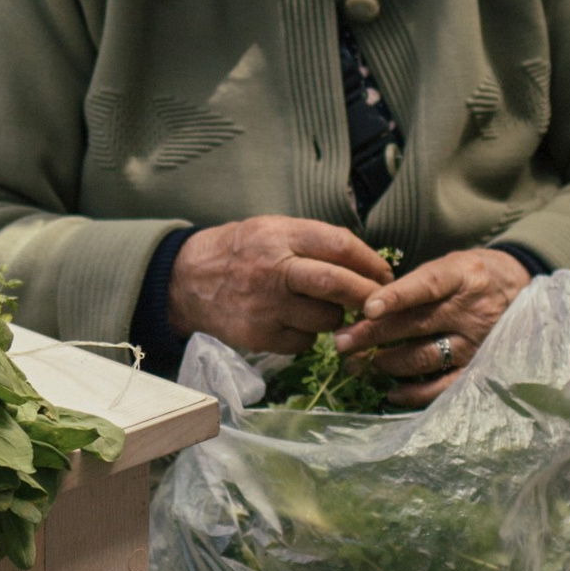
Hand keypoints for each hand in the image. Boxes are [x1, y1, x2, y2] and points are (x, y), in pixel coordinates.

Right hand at [167, 215, 396, 356]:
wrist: (185, 280)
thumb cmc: (241, 252)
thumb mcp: (272, 229)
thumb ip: (314, 241)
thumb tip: (367, 264)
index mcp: (280, 235)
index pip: (340, 246)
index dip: (370, 262)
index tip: (384, 274)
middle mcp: (273, 269)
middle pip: (337, 285)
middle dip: (368, 296)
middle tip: (380, 303)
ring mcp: (265, 306)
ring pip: (326, 319)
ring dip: (337, 318)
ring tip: (325, 309)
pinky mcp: (259, 336)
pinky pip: (304, 341)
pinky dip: (309, 335)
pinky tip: (295, 322)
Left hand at [339, 248, 532, 406]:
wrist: (520, 288)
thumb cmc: (471, 275)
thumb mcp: (450, 264)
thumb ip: (416, 283)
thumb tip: (366, 306)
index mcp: (462, 275)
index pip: (427, 285)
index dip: (396, 297)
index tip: (367, 308)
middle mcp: (470, 310)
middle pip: (415, 324)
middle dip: (372, 334)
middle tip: (340, 342)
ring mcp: (475, 342)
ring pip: (423, 357)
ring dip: (386, 363)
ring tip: (357, 364)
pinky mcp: (478, 366)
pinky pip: (443, 385)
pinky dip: (415, 392)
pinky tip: (391, 392)